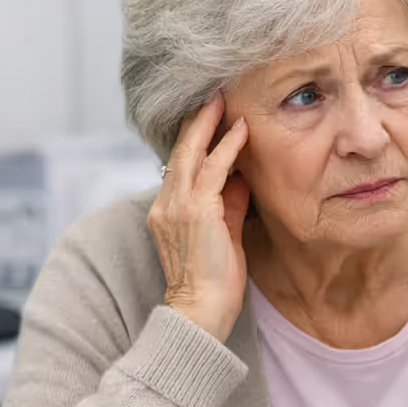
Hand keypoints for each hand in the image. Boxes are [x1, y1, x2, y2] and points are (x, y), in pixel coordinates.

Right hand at [147, 93, 250, 341]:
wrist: (201, 312)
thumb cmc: (214, 282)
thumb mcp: (223, 235)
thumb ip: (229, 204)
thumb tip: (241, 177)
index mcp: (167, 211)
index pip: (180, 166)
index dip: (193, 139)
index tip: (210, 117)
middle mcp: (166, 204)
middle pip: (180, 152)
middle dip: (196, 121)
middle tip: (212, 94)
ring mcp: (177, 206)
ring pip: (191, 154)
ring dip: (209, 124)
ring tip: (222, 99)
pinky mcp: (196, 211)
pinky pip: (214, 170)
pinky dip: (228, 148)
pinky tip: (241, 130)